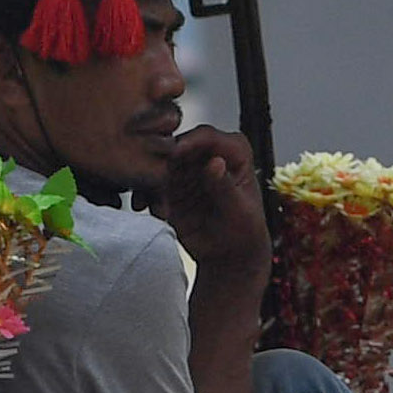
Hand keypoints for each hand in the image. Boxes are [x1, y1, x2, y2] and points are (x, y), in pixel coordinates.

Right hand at [158, 121, 268, 286]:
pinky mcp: (169, 187)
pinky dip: (147, 195)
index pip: (207, 136)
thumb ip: (224, 186)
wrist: (229, 255)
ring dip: (151, 180)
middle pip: (177, 145)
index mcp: (233, 151)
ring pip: (159, 163)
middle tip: (153, 177)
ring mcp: (186, 169)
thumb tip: (215, 162)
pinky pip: (151, 185)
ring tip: (156, 204)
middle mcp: (206, 154)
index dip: (190, 142)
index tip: (175, 153)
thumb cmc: (244, 230)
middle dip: (162, 160)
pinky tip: (154, 211)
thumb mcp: (239, 210)